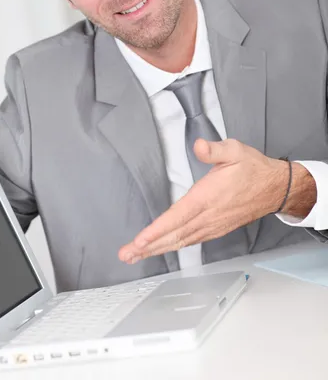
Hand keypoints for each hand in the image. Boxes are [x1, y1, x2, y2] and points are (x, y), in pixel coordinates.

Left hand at [119, 138, 312, 263]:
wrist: (275, 188)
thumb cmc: (253, 169)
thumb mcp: (234, 150)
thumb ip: (214, 150)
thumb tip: (199, 146)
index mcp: (208, 197)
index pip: (178, 217)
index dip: (157, 230)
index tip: (140, 240)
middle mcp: (208, 216)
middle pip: (174, 235)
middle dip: (148, 246)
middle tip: (126, 254)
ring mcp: (212, 225)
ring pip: (180, 241)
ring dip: (157, 249)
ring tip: (136, 255)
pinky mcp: (216, 229)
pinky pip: (190, 241)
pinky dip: (173, 246)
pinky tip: (162, 248)